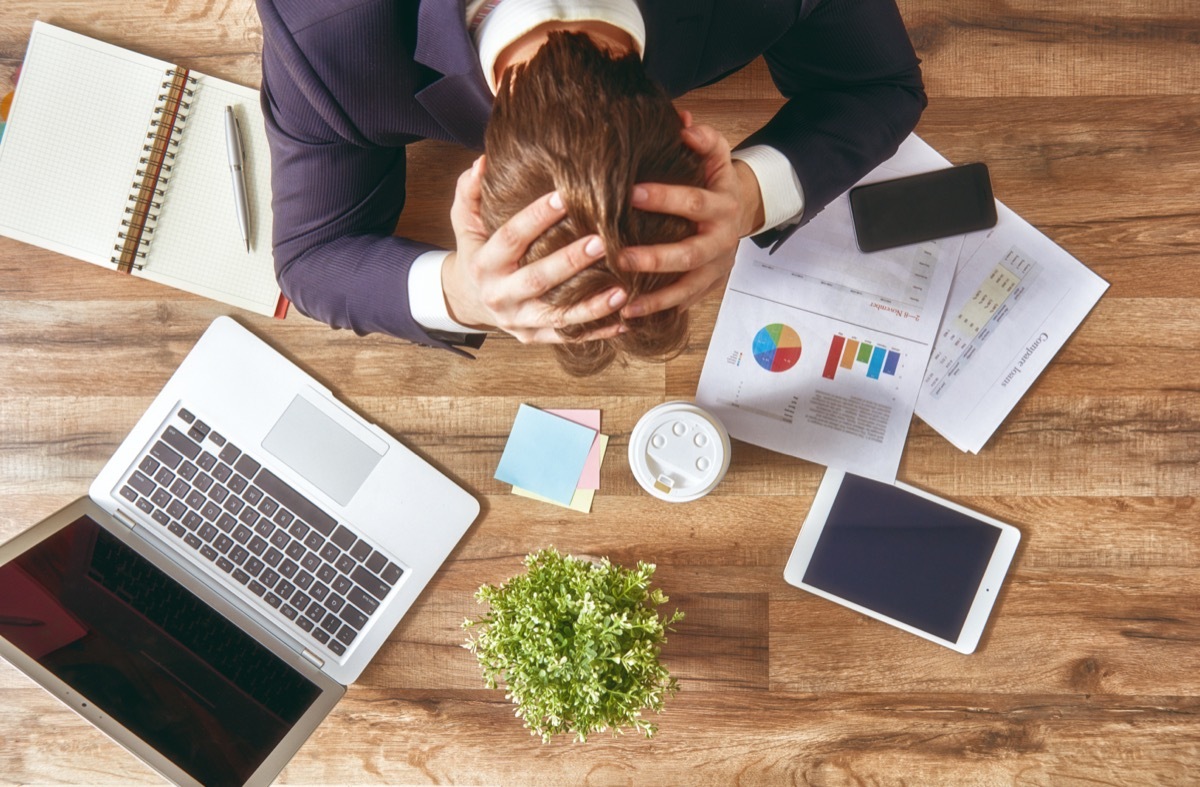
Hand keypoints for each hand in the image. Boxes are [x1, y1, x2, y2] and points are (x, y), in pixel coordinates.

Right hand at [441, 157, 629, 343]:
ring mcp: (516, 321)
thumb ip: (470, 192)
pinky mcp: (532, 337)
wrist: (468, 300)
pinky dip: (596, 332)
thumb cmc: (476, 252)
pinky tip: (623, 323)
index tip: (565, 196)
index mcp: (483, 264)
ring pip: (556, 316)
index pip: (510, 238)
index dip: (536, 217)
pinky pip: (567, 337)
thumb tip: (482, 162)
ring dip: (591, 306)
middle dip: (569, 262)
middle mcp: (499, 296)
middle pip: (537, 279)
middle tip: (602, 242)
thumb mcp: (464, 222)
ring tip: (621, 291)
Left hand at [619, 116, 764, 318]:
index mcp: (722, 206)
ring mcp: (716, 269)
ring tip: (624, 304)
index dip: (664, 198)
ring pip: (686, 288)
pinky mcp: (708, 287)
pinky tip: (630, 318)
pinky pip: (683, 303)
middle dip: (654, 257)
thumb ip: (702, 139)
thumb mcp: (717, 156)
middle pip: (689, 254)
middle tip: (619, 256)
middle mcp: (721, 241)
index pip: (693, 202)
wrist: (741, 215)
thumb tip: (681, 122)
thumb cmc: (715, 182)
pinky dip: (659, 312)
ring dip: (655, 299)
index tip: (629, 194)